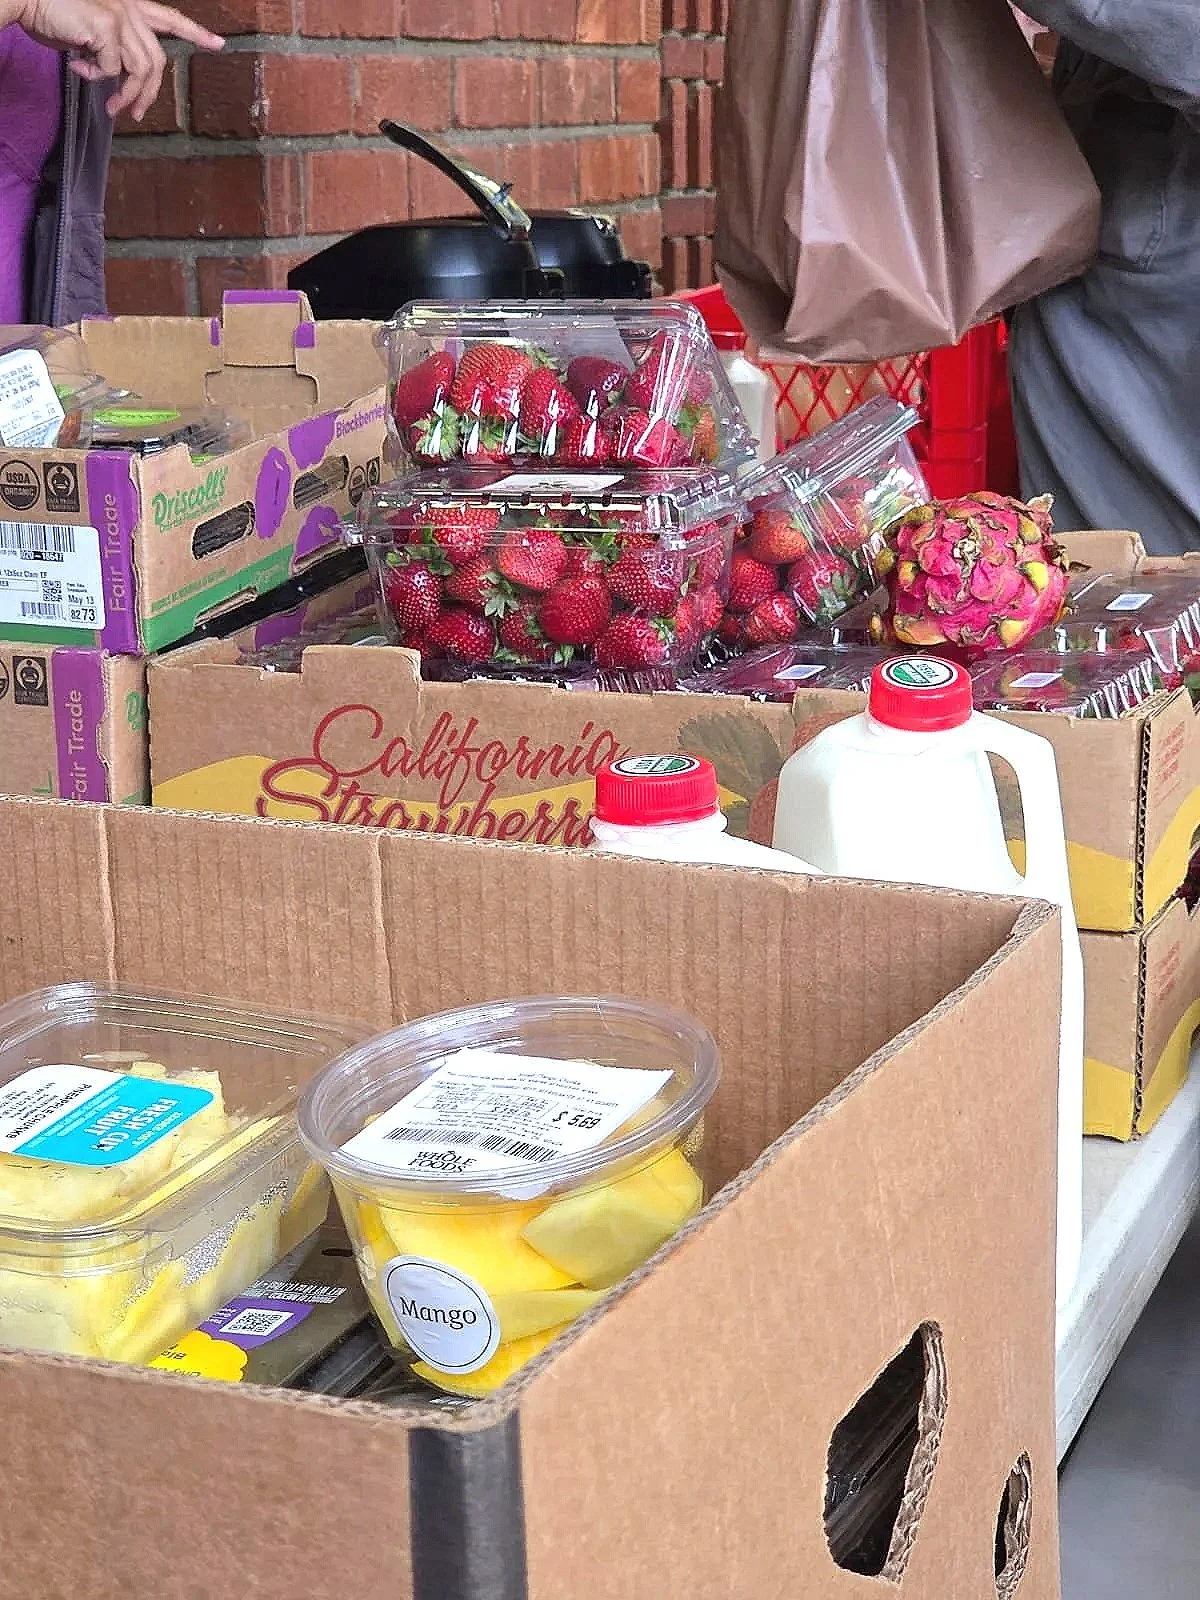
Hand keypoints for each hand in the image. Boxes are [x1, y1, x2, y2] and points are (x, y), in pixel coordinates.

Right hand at [19, 0, 223, 121]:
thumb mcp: (90, 31)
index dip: (195, 32)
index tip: (218, 44)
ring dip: (126, 95)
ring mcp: (121, 16)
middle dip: (149, 94)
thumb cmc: (52, 11)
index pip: (170, 18)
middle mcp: (129, 7)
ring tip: (112, 108)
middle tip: (135, 114)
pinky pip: (113, 70)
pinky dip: (96, 77)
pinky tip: (77, 67)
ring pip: (140, 71)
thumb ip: (112, 48)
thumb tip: (118, 75)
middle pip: (157, 61)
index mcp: (129, 4)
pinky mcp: (108, 28)